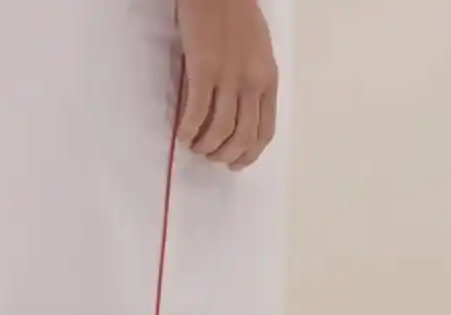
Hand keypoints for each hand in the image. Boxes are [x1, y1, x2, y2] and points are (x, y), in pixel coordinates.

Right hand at [176, 0, 278, 169]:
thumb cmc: (236, 15)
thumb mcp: (258, 52)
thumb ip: (253, 82)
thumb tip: (238, 116)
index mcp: (268, 80)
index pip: (264, 131)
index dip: (248, 155)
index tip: (234, 164)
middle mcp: (252, 83)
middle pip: (242, 137)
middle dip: (224, 156)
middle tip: (209, 156)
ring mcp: (228, 77)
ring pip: (219, 131)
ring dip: (204, 147)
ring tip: (194, 146)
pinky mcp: (204, 71)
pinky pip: (196, 114)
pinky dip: (188, 131)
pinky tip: (182, 134)